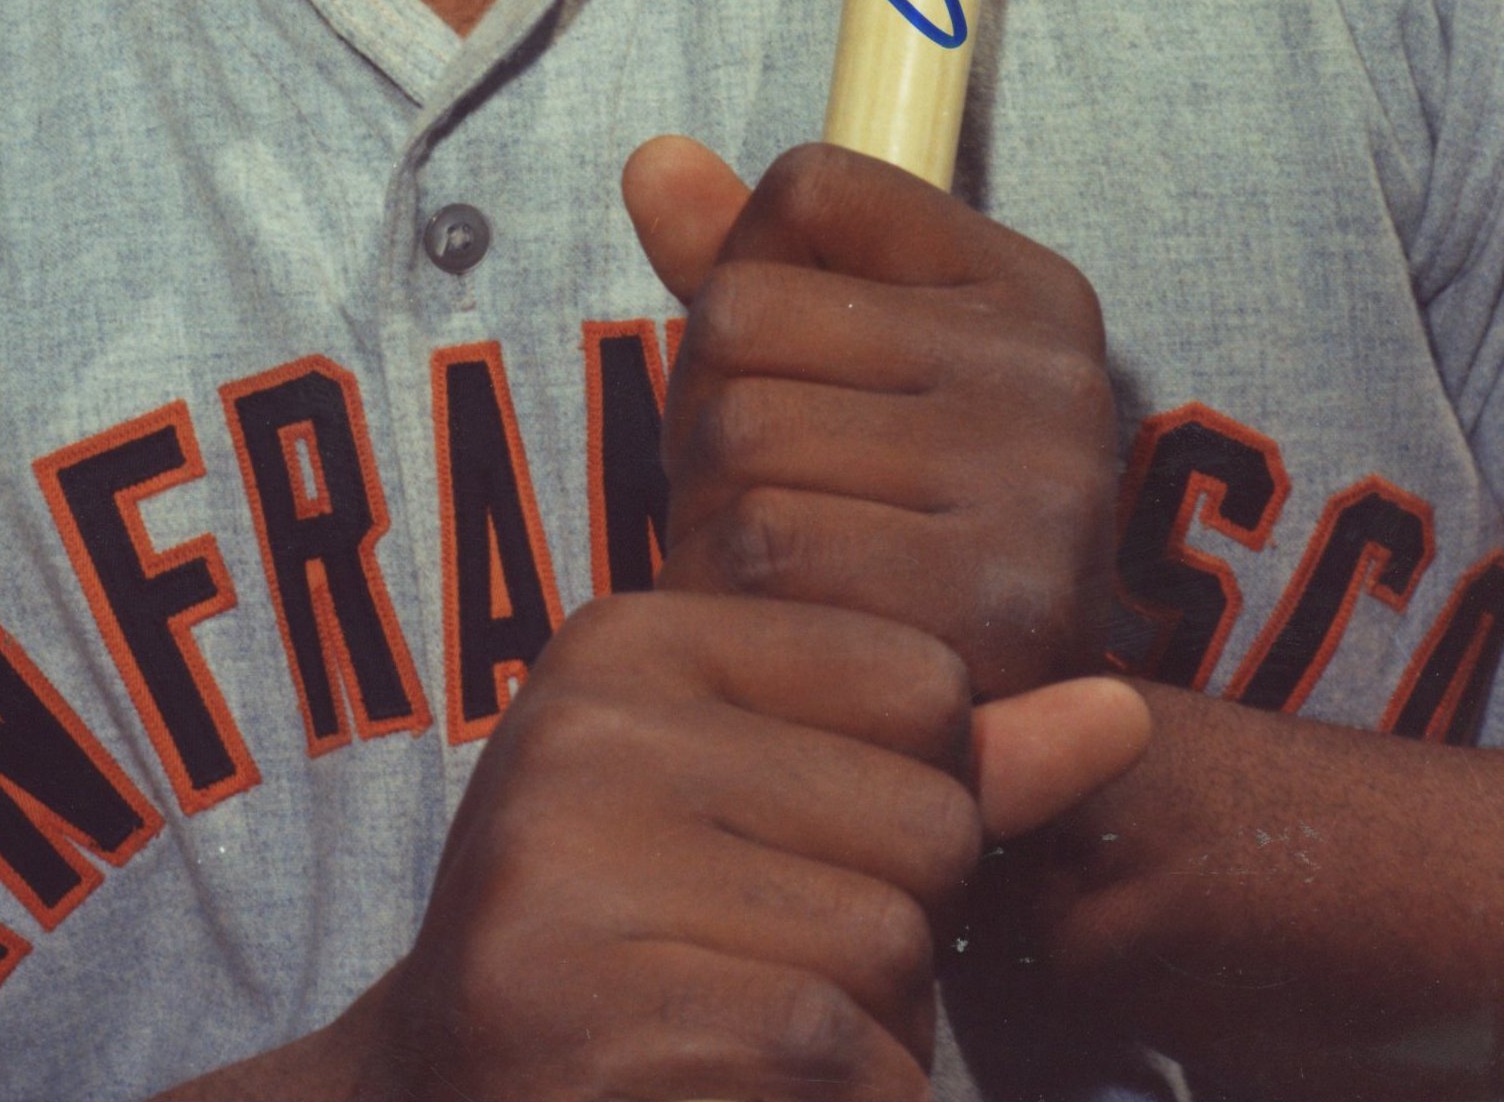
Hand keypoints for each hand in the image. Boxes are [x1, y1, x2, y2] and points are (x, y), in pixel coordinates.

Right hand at [355, 588, 995, 1100]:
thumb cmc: (644, 953)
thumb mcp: (770, 815)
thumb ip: (945, 762)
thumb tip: (1122, 712)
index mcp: (625, 639)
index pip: (924, 683)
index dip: (903, 803)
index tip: (768, 856)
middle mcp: (586, 729)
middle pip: (924, 820)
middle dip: (891, 928)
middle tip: (745, 968)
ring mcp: (571, 873)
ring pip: (895, 949)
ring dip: (867, 1034)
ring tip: (729, 1033)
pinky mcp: (599, 1022)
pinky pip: (849, 1060)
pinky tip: (726, 1091)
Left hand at [626, 137, 1121, 701]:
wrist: (1008, 755)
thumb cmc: (889, 539)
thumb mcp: (836, 378)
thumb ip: (747, 265)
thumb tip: (651, 160)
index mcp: (1031, 292)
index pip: (808, 190)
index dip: (747, 279)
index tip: (796, 374)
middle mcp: (1056, 374)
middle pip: (741, 314)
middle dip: (703, 416)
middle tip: (763, 499)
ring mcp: (1043, 489)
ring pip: (739, 434)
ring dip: (706, 513)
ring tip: (774, 568)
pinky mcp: (997, 612)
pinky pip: (765, 551)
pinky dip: (729, 592)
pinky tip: (780, 626)